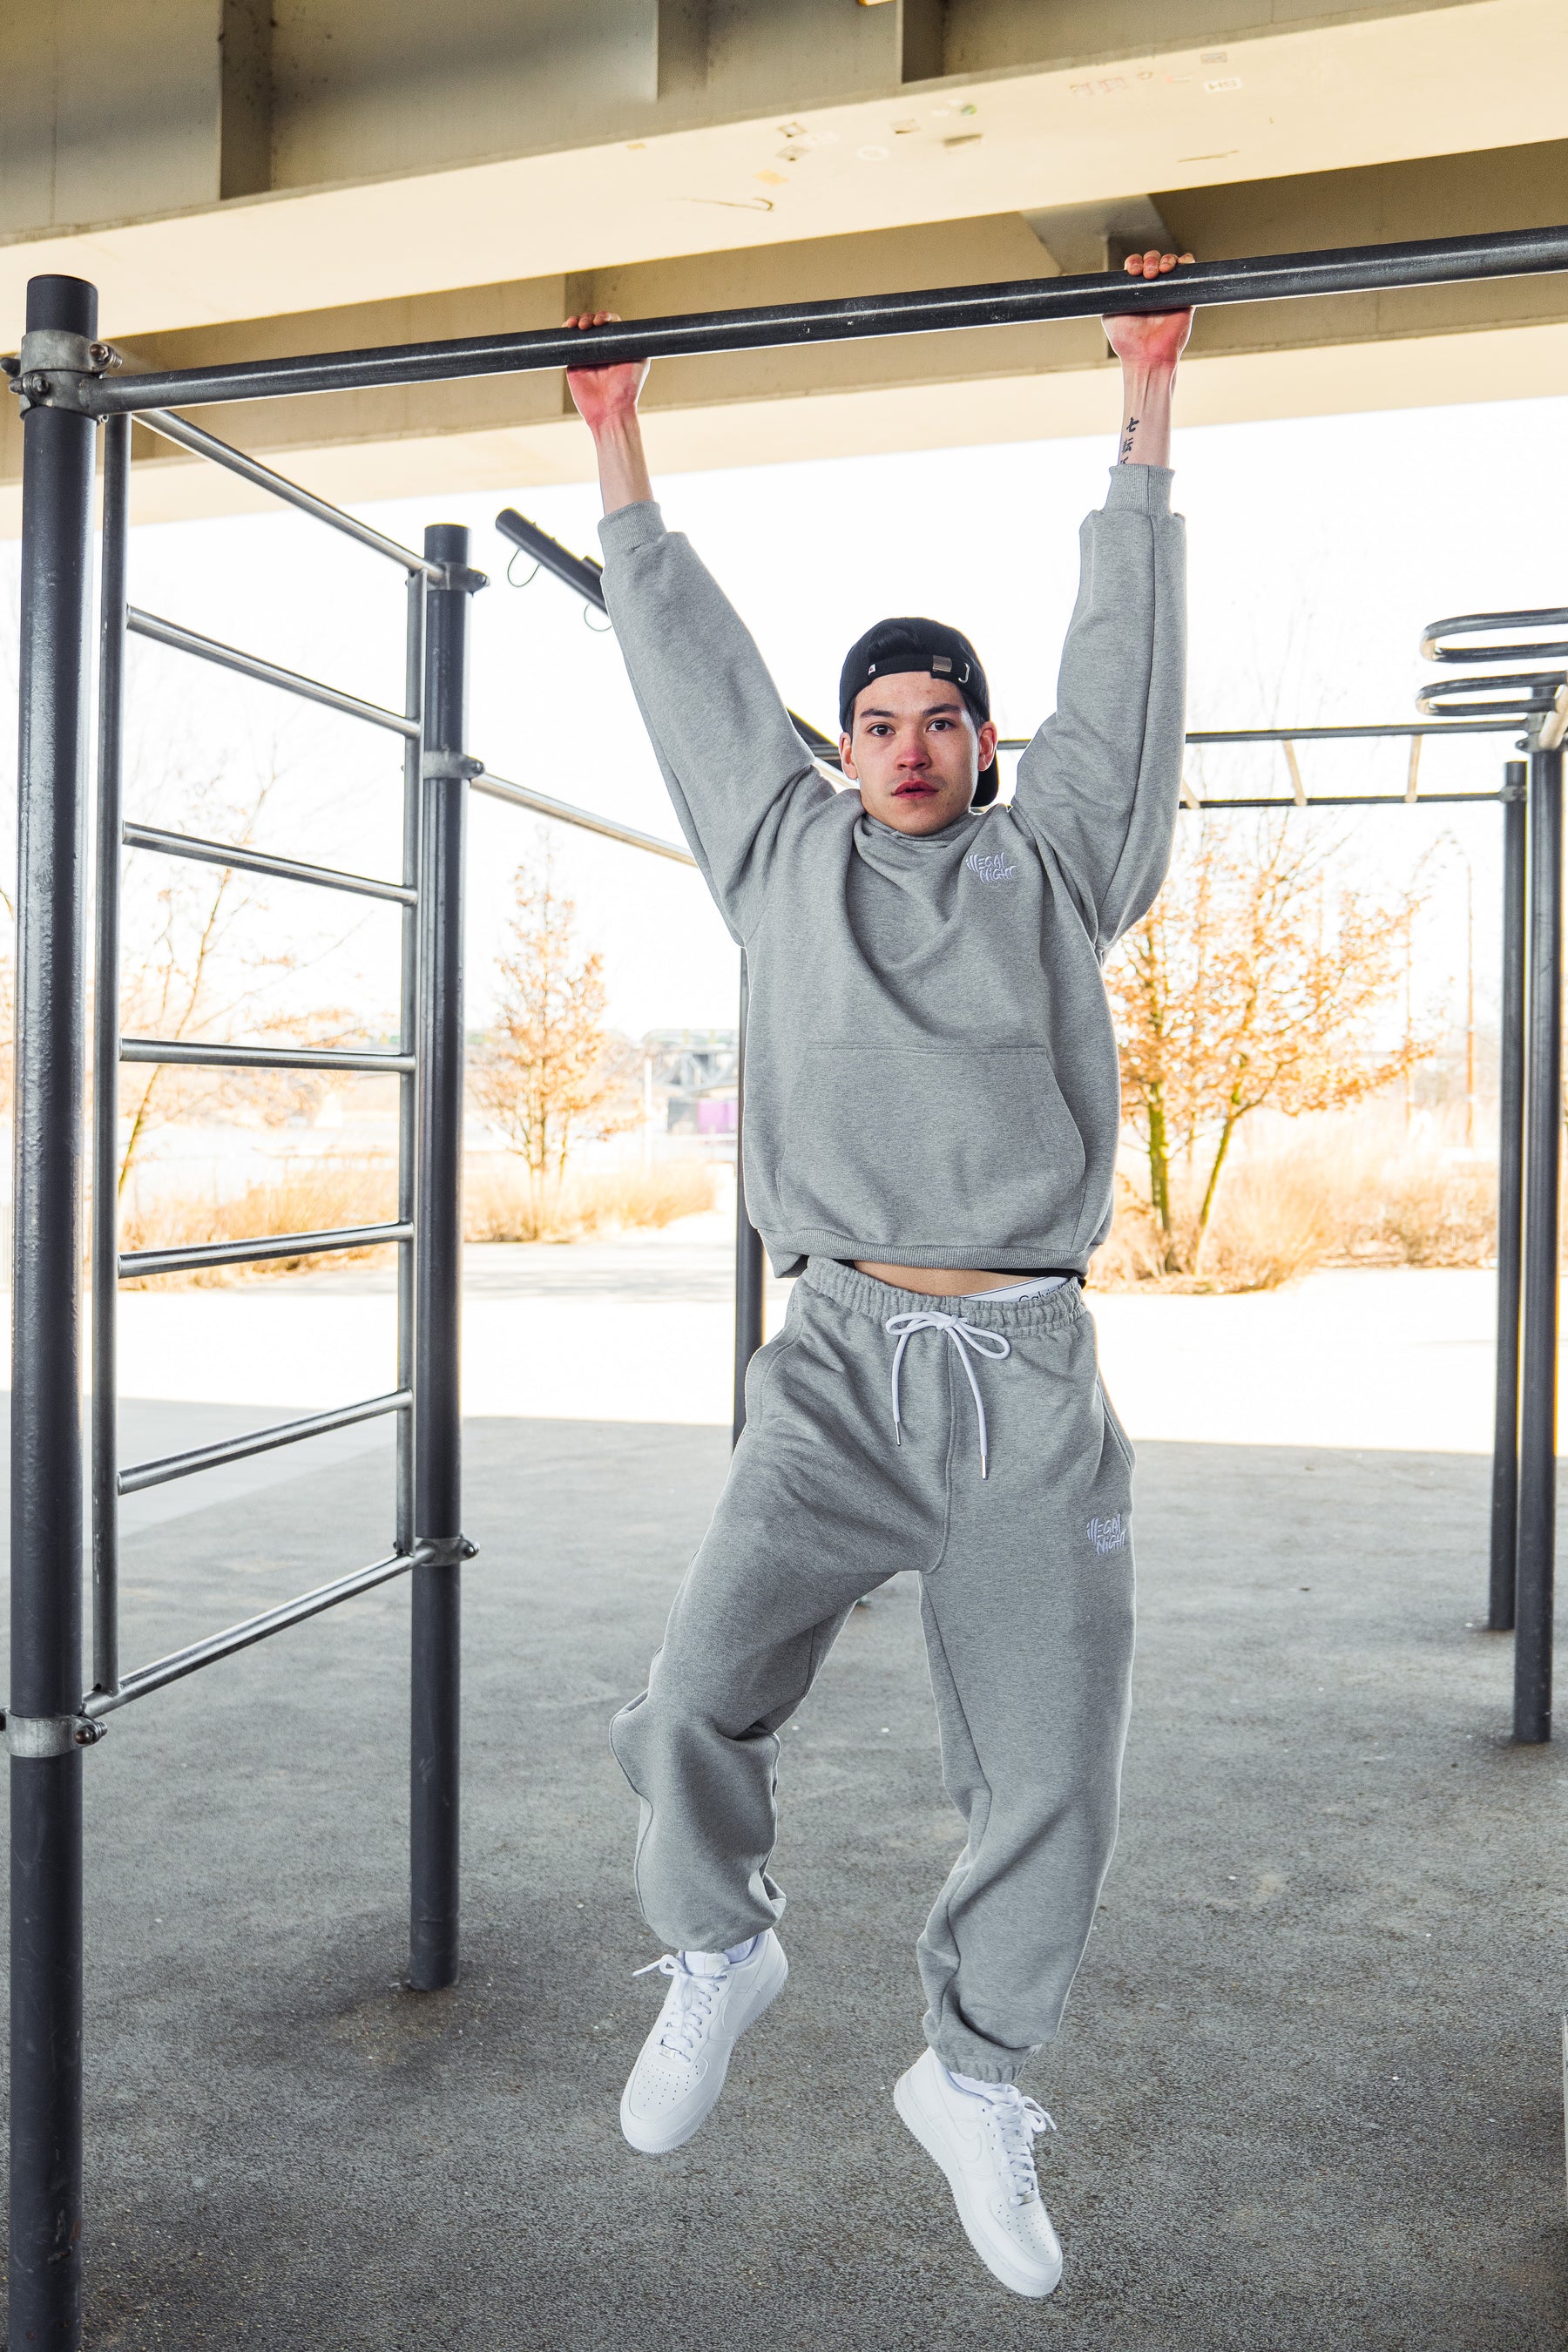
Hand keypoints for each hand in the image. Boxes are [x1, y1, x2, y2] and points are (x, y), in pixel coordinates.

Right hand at [563, 310, 649, 432]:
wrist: (610, 411)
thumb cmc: (627, 390)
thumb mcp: (640, 363)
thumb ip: (637, 343)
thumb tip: (634, 327)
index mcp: (618, 347)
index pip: (611, 324)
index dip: (605, 317)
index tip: (601, 321)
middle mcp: (603, 349)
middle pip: (594, 323)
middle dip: (589, 318)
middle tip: (587, 325)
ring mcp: (587, 355)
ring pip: (581, 330)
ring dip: (578, 321)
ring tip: (576, 326)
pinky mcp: (574, 363)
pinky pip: (568, 344)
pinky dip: (566, 332)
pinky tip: (567, 327)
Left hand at [1103, 252, 1196, 370]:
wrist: (1146, 355)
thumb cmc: (1127, 341)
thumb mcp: (1109, 315)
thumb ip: (1111, 297)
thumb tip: (1109, 283)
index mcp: (1136, 291)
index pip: (1136, 265)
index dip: (1135, 262)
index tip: (1133, 271)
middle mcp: (1153, 288)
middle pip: (1153, 259)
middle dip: (1150, 260)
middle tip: (1148, 273)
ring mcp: (1170, 291)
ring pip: (1171, 262)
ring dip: (1166, 260)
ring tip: (1160, 271)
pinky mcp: (1186, 296)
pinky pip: (1189, 271)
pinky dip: (1186, 262)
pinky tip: (1176, 267)